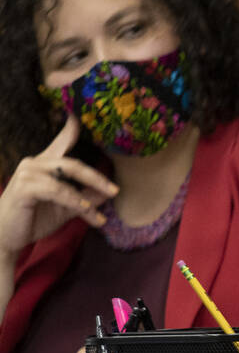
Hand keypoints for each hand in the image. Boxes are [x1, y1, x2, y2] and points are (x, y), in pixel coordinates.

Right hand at [0, 117, 118, 258]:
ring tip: (98, 216)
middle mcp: (36, 163)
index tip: (83, 114)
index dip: (72, 128)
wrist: (8, 238)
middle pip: (73, 163)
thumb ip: (87, 199)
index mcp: (46, 165)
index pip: (62, 142)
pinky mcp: (24, 186)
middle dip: (96, 178)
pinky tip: (84, 209)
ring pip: (67, 178)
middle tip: (114, 191)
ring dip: (86, 199)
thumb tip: (109, 193)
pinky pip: (57, 190)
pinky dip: (73, 200)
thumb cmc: (35, 219)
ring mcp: (28, 172)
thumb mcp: (67, 208)